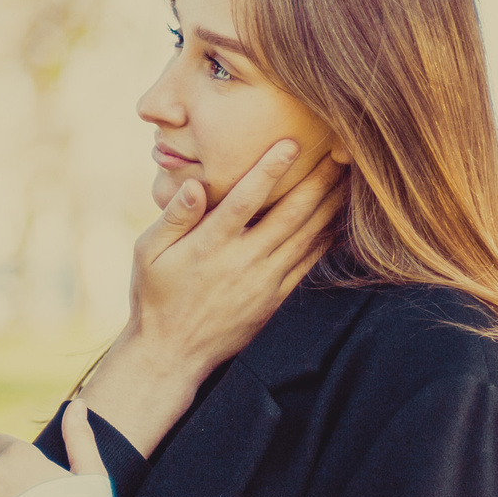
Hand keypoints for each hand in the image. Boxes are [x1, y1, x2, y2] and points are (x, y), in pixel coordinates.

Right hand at [82, 141, 338, 453]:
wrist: (172, 354)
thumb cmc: (154, 296)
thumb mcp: (148, 253)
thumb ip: (174, 216)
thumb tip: (196, 185)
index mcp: (210, 245)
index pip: (245, 199)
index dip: (269, 169)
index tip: (291, 142)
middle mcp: (242, 261)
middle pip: (289, 214)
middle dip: (317, 180)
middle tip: (340, 151)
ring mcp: (263, 282)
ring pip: (307, 237)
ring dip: (330, 205)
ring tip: (349, 177)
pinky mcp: (275, 299)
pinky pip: (308, 264)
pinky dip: (327, 240)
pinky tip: (340, 220)